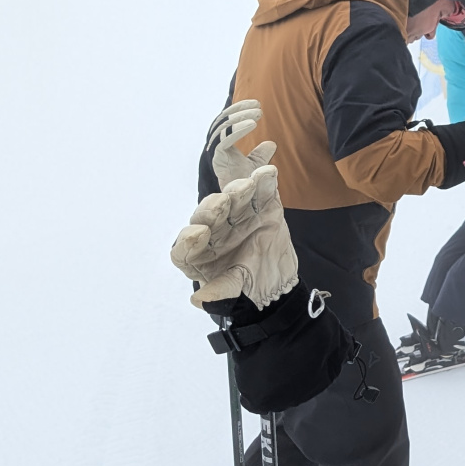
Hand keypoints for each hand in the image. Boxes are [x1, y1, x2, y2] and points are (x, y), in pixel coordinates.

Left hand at [170, 165, 298, 308]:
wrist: (278, 284)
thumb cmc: (247, 291)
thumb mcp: (234, 293)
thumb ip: (220, 293)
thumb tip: (199, 300)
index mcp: (199, 255)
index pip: (186, 245)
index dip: (189, 239)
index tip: (198, 234)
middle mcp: (213, 231)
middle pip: (208, 216)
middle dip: (213, 208)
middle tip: (223, 201)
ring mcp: (236, 216)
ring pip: (233, 199)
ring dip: (238, 189)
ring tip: (248, 183)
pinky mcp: (260, 206)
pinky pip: (260, 190)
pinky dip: (264, 178)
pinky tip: (267, 165)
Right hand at [205, 100, 276, 188]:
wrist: (243, 202)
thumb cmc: (244, 184)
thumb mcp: (255, 166)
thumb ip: (260, 155)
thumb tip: (271, 143)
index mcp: (221, 145)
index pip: (226, 121)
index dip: (239, 109)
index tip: (256, 103)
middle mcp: (215, 147)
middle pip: (222, 121)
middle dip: (239, 111)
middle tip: (258, 107)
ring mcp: (215, 154)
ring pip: (222, 128)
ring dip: (240, 117)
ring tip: (258, 114)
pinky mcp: (217, 161)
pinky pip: (223, 141)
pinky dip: (237, 130)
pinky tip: (252, 124)